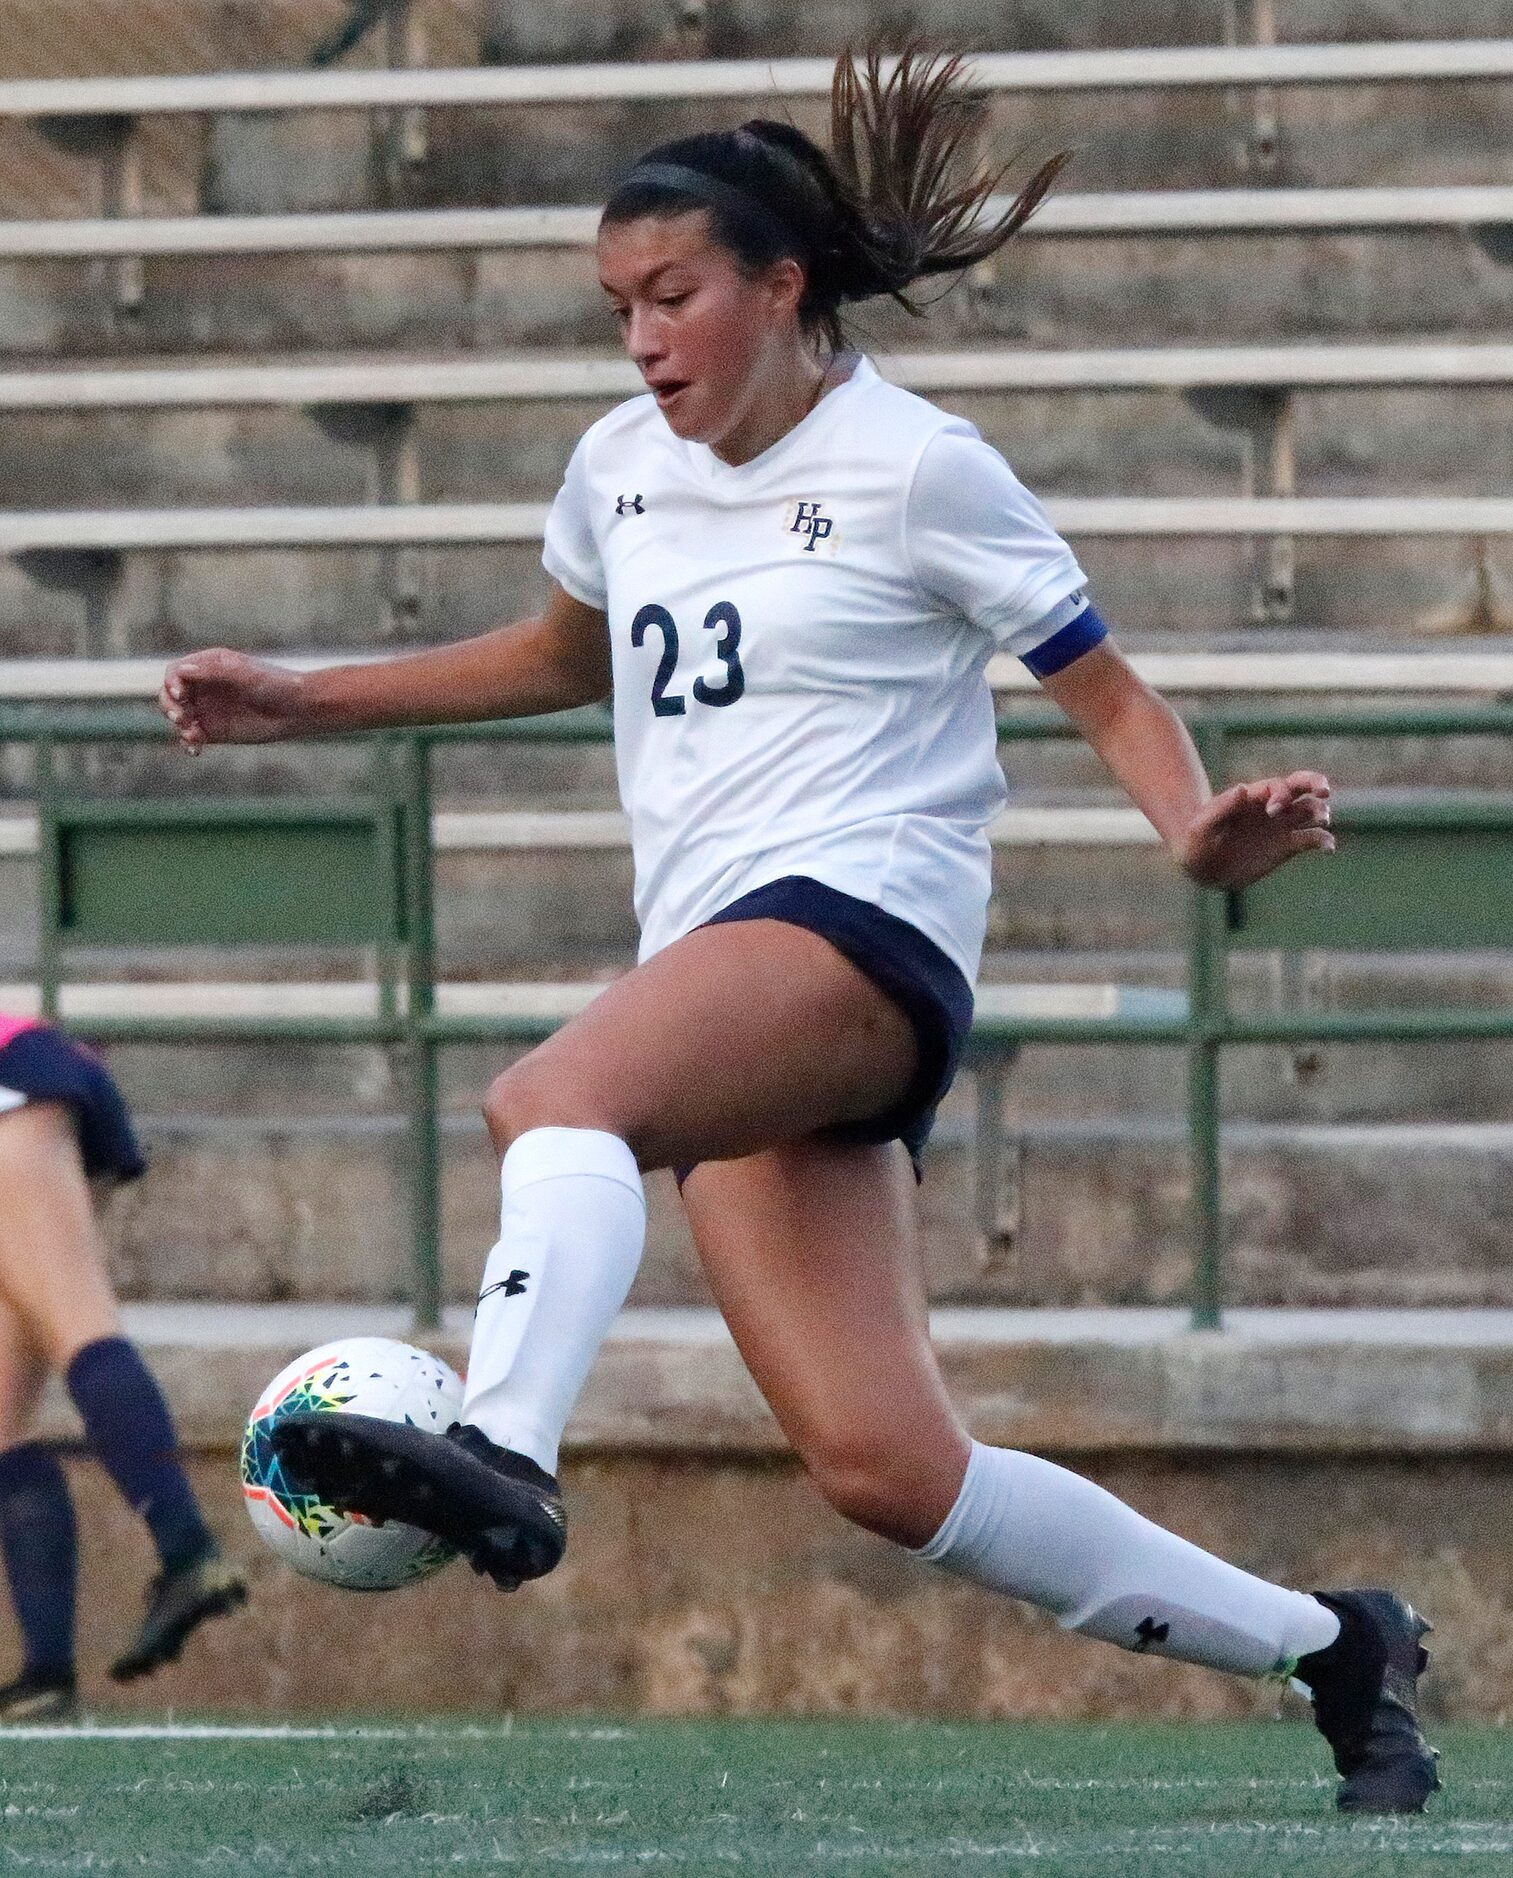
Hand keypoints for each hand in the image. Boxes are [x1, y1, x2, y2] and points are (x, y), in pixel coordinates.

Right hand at [158, 649, 306, 753]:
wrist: (296, 709)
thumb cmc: (273, 684)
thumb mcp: (243, 674)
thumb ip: (212, 671)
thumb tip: (181, 671)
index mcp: (207, 666)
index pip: (176, 673)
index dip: (171, 683)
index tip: (180, 695)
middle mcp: (203, 686)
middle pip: (170, 695)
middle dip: (169, 706)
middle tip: (181, 718)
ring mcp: (206, 709)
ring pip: (178, 717)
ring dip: (178, 726)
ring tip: (193, 734)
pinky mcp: (213, 731)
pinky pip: (191, 736)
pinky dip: (188, 742)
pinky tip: (195, 748)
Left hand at [1177, 770, 1334, 889]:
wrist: (1201, 865)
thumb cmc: (1196, 840)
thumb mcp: (1202, 825)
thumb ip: (1221, 807)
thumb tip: (1243, 788)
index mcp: (1253, 797)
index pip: (1277, 786)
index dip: (1281, 794)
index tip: (1273, 811)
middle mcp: (1272, 806)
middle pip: (1302, 786)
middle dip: (1316, 783)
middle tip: (1324, 791)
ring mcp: (1281, 825)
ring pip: (1311, 810)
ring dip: (1321, 812)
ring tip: (1322, 821)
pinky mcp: (1287, 846)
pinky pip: (1312, 839)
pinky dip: (1324, 841)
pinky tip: (1328, 849)